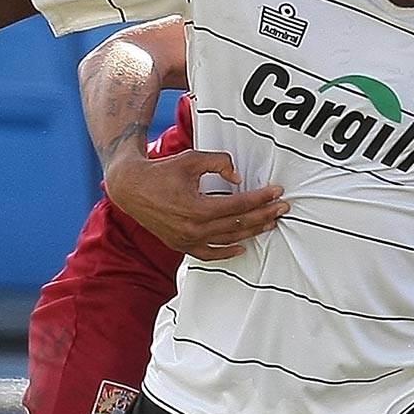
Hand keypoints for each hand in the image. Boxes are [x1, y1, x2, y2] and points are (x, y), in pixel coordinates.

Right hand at [104, 148, 286, 260]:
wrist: (130, 187)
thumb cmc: (161, 171)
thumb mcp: (192, 159)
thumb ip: (219, 163)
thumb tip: (239, 178)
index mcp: (198, 208)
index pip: (239, 205)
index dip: (261, 198)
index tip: (277, 192)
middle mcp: (194, 229)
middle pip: (239, 223)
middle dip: (264, 215)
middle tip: (282, 208)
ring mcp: (187, 240)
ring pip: (228, 239)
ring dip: (251, 231)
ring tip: (270, 223)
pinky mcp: (181, 245)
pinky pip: (209, 254)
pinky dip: (227, 252)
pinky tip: (242, 246)